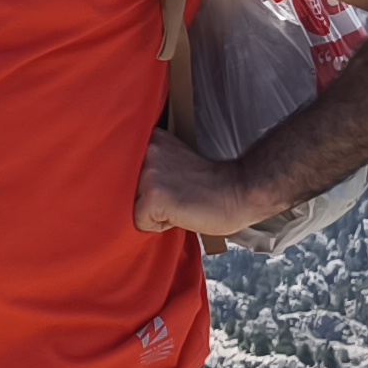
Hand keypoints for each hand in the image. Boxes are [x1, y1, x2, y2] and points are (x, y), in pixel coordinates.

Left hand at [134, 127, 271, 238]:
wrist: (239, 192)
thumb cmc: (210, 184)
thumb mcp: (176, 162)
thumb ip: (155, 165)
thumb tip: (128, 186)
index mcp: (153, 140)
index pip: (127, 172)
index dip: (149, 186)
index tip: (170, 186)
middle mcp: (148, 152)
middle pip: (128, 190)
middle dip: (150, 199)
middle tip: (180, 196)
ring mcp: (150, 174)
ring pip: (135, 207)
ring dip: (156, 213)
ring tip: (181, 204)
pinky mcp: (154, 197)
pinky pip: (141, 222)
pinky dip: (160, 226)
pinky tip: (182, 214)